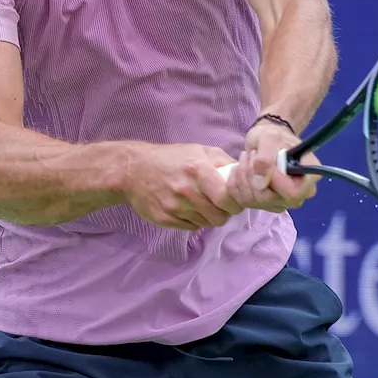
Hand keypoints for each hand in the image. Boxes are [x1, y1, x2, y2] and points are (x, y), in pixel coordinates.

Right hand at [125, 143, 242, 230]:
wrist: (133, 169)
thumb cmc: (169, 158)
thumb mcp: (198, 150)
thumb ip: (222, 161)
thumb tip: (243, 173)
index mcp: (198, 170)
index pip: (228, 199)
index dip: (235, 202)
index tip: (232, 200)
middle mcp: (187, 191)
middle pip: (220, 217)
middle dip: (223, 212)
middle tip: (218, 204)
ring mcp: (175, 207)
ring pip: (206, 224)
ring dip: (208, 216)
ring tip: (200, 203)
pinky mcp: (165, 220)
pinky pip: (191, 227)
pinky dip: (194, 220)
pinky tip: (187, 208)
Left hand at [225, 119, 319, 211]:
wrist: (266, 141)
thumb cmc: (274, 137)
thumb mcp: (270, 137)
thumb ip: (266, 158)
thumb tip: (260, 184)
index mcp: (308, 178)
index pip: (293, 193)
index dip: (275, 181)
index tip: (263, 163)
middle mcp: (297, 196)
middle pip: (269, 199)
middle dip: (253, 175)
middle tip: (251, 155)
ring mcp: (280, 202)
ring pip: (252, 200)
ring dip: (242, 175)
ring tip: (248, 158)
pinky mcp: (263, 204)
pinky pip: (241, 200)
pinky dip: (236, 182)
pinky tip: (242, 169)